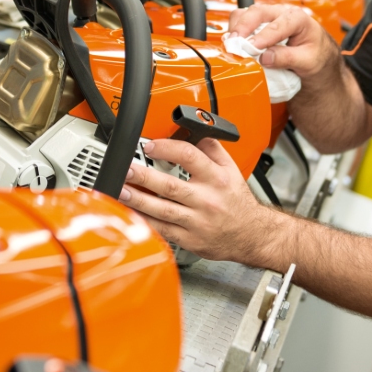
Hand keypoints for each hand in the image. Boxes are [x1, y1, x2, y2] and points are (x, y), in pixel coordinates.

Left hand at [117, 137, 278, 262]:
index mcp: (216, 178)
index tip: (150, 146)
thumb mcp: (232, 170)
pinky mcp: (189, 240)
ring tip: (120, 191)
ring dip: (138, 200)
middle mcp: (205, 200)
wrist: (251, 235)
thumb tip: (196, 131)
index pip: (190, 157)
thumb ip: (213, 149)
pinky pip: (163, 230)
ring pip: (162, 210)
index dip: (167, 148)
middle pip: (170, 186)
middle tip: (126, 169)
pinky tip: (130, 215)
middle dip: (144, 177)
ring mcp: (196, 221)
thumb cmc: (238, 203)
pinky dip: (145, 223)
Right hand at [227, 4, 336, 78]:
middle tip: (234, 43)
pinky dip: (234, 32)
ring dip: (236, 28)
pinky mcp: (257, 26)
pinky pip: (241, 23)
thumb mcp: (308, 61)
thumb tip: (265, 57)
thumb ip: (287, 58)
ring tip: (231, 44)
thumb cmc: (316, 55)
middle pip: (257, 12)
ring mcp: (267, 18)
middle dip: (244, 26)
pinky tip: (233, 45)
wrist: (316, 58)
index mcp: (298, 18)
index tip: (253, 48)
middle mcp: (281, 13)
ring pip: (245, 14)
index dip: (264, 36)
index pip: (279, 25)